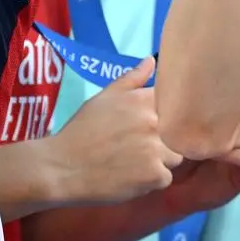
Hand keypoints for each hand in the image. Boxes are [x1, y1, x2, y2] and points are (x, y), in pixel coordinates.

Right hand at [48, 57, 182, 204]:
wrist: (61, 167)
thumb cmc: (82, 130)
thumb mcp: (104, 97)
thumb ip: (132, 78)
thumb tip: (152, 60)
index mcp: (145, 100)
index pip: (175, 103)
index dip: (168, 114)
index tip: (156, 123)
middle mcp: (155, 122)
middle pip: (178, 132)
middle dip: (164, 139)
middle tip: (140, 147)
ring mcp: (156, 150)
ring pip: (175, 156)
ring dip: (161, 161)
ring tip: (137, 163)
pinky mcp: (154, 176)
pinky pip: (166, 178)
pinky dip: (152, 181)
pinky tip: (133, 177)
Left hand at [158, 69, 239, 215]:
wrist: (157, 187)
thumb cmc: (160, 148)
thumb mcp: (162, 115)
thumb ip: (165, 91)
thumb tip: (152, 60)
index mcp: (224, 107)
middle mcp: (238, 126)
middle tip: (224, 112)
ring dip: (239, 135)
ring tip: (216, 139)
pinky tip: (224, 154)